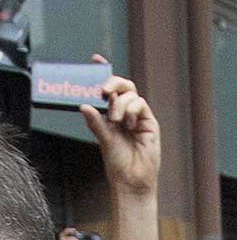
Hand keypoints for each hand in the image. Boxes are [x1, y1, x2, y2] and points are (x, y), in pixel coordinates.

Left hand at [79, 61, 159, 198]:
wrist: (132, 181)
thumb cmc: (118, 163)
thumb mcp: (103, 139)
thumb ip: (95, 121)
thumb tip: (84, 106)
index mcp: (111, 113)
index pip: (108, 88)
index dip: (104, 71)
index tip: (95, 59)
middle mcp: (125, 112)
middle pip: (122, 85)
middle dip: (112, 81)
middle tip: (104, 89)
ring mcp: (138, 117)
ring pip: (131, 94)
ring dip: (120, 103)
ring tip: (116, 120)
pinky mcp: (149, 123)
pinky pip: (141, 104)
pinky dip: (132, 109)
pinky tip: (129, 123)